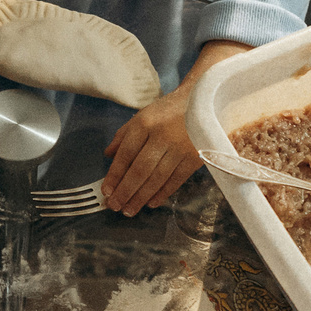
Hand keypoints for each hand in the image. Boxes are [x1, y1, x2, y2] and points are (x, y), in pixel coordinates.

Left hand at [101, 85, 201, 216]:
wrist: (204, 101)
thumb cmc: (169, 110)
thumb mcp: (143, 115)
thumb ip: (124, 135)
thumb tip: (108, 155)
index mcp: (145, 123)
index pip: (125, 154)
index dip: (114, 175)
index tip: (106, 191)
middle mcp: (162, 135)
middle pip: (140, 170)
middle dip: (125, 191)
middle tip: (115, 206)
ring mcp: (180, 147)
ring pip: (157, 178)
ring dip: (141, 197)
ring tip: (130, 209)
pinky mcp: (195, 157)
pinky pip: (176, 180)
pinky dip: (163, 193)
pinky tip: (151, 203)